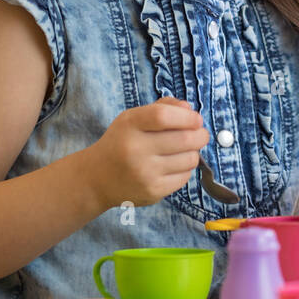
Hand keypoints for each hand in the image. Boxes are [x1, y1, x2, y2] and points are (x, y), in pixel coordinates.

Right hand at [87, 96, 209, 208]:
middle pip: (184, 139)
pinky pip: (184, 177)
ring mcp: (144, 173)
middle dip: (201, 135)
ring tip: (184, 150)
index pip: (164, 116)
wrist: (96, 179)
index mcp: (129, 125)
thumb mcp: (133, 118)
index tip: (196, 119)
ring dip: (194, 152)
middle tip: (201, 134)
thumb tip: (189, 109)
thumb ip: (162, 107)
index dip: (187, 116)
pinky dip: (185, 169)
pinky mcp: (152, 191)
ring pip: (190, 159)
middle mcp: (135, 149)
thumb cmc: (122, 142)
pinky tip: (174, 166)